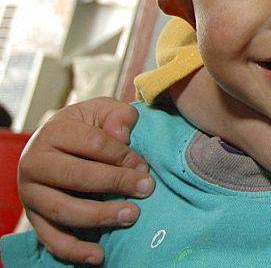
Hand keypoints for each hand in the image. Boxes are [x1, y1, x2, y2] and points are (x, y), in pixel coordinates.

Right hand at [17, 97, 153, 264]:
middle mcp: (35, 162)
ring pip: (63, 209)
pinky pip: (50, 238)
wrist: (56, 143)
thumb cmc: (87, 126)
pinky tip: (98, 255)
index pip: (92, 144)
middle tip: (146, 189)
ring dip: (99, 216)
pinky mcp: (33, 216)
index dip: (122, 155)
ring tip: (132, 215)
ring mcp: (31, 192)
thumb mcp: (102, 110)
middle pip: (76, 176)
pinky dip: (73, 250)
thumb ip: (117, 115)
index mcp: (54, 132)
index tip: (145, 166)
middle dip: (115, 183)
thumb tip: (123, 135)